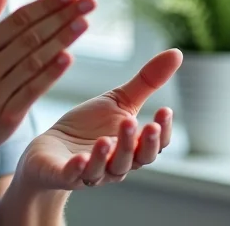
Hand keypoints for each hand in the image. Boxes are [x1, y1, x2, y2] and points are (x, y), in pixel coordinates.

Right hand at [0, 0, 94, 172]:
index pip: (17, 20)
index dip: (46, 5)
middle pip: (30, 38)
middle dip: (62, 16)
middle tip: (88, 1)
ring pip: (35, 62)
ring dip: (63, 40)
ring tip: (84, 22)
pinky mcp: (6, 117)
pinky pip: (33, 91)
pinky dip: (52, 74)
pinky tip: (69, 57)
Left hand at [15, 49, 182, 190]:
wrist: (50, 147)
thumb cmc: (89, 126)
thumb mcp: (119, 101)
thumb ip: (148, 82)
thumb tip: (178, 53)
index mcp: (131, 147)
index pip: (154, 146)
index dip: (161, 132)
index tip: (165, 110)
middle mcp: (114, 165)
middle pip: (132, 160)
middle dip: (138, 144)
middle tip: (142, 125)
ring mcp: (89, 172)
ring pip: (103, 170)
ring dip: (106, 156)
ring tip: (106, 139)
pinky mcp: (62, 175)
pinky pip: (72, 176)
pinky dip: (77, 169)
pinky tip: (79, 159)